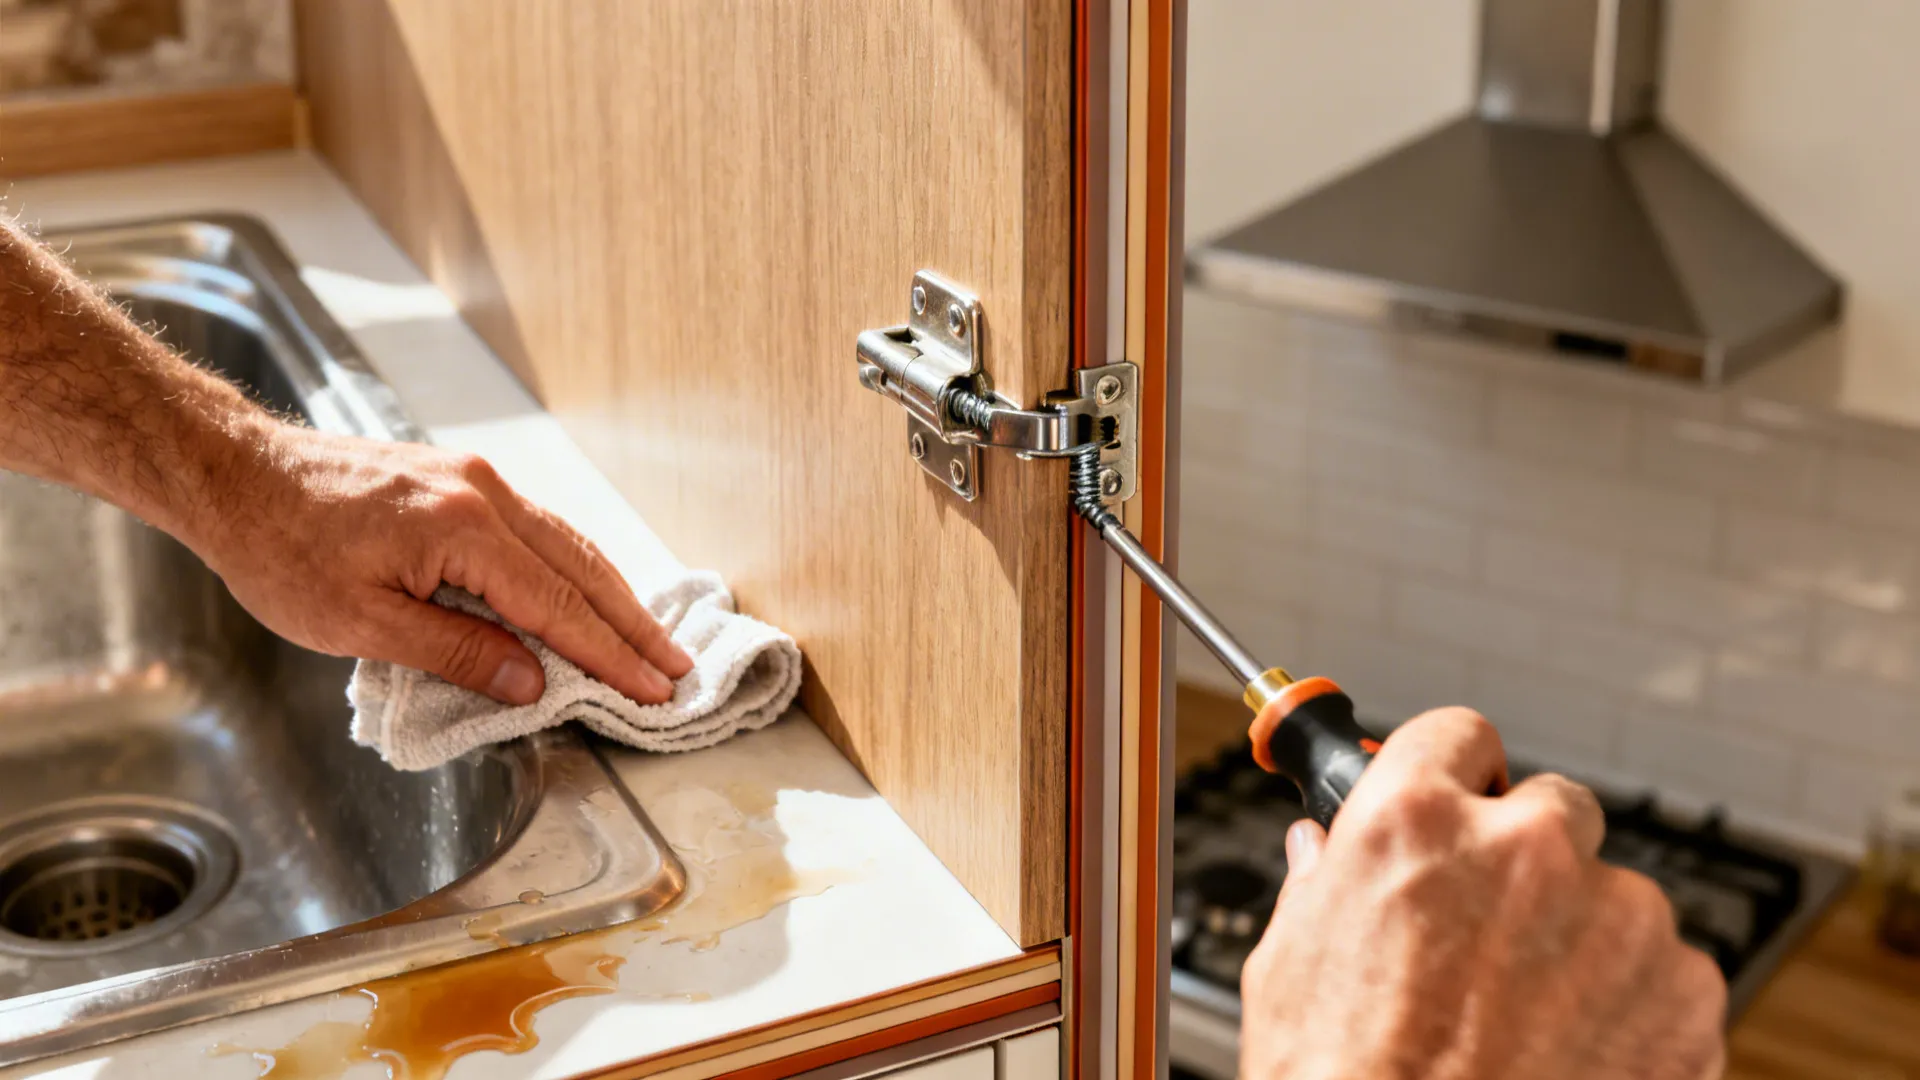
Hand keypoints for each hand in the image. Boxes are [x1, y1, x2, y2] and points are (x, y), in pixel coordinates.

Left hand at [187, 423, 692, 704]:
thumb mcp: (359, 623)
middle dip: (633, 624)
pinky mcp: (462, 480)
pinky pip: (540, 528)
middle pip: (581, 568)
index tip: (650, 690)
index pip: (557, 606)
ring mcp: (477, 480)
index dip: (607, 655)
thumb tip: (532, 683)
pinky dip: (576, 567)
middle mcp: (484, 494)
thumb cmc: (281, 550)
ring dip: (613, 594)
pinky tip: (590, 591)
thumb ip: (455, 651)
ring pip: (567, 543)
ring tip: (650, 638)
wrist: (236, 473)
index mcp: (462, 529)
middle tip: (676, 669)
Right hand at [1240, 707, 1725, 1079]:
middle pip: (1551, 807)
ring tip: (1528, 1023)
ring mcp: (1615, 915)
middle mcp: (1522, 846)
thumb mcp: (1289, 967)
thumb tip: (1323, 853)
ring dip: (1583, 940)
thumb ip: (1320, 886)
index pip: (1456, 735)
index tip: (1460, 800)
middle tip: (1491, 936)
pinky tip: (1575, 1054)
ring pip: (1613, 897)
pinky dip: (1633, 1006)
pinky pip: (1665, 971)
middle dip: (1527, 860)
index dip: (1454, 775)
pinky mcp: (1682, 989)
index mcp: (1413, 822)